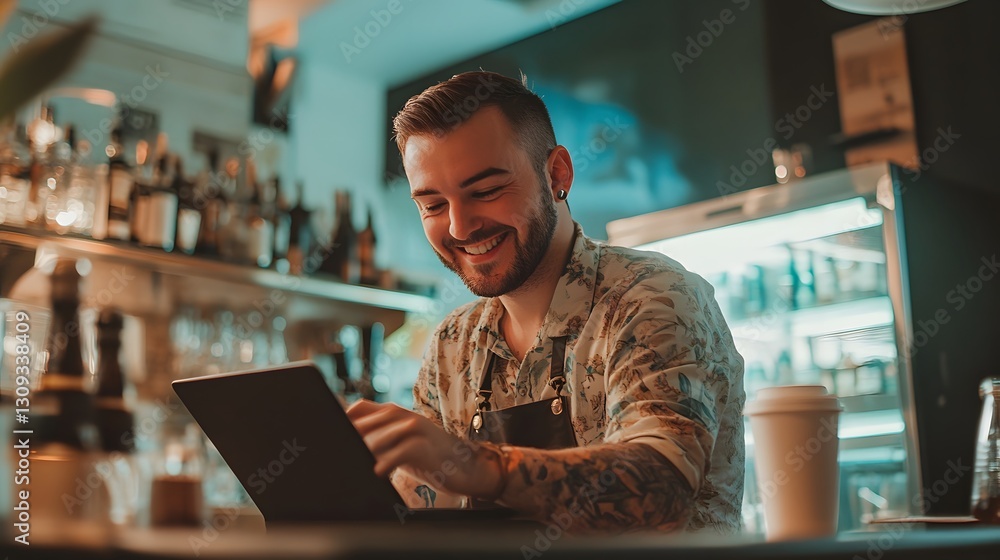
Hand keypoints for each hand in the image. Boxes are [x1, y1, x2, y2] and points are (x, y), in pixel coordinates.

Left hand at [346, 399, 501, 497]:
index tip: (331, 438)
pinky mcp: (428, 446)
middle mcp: (403, 416)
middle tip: (337, 455)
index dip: (343, 422)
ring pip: (382, 434)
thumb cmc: (428, 457)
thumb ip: (377, 438)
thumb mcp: (399, 444)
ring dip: (367, 450)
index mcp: (393, 414)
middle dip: (350, 439)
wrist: (466, 466)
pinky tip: (379, 473)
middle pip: (366, 421)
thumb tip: (345, 443)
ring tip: (354, 464)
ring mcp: (417, 429)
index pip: (359, 408)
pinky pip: (403, 450)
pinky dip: (388, 461)